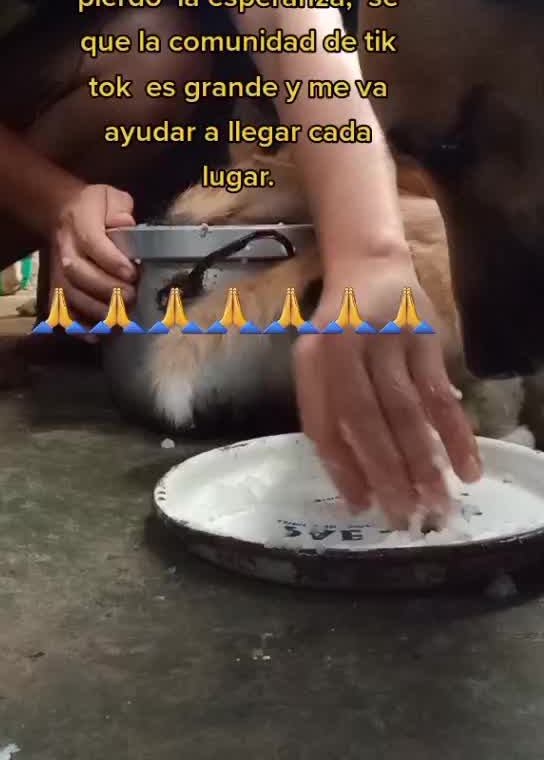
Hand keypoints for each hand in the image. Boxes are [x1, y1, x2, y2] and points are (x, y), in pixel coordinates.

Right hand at [51, 184, 137, 324]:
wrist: (60, 212)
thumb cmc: (94, 207)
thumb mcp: (110, 197)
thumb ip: (119, 209)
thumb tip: (125, 224)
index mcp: (79, 222)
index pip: (93, 243)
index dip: (112, 261)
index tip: (132, 273)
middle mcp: (65, 248)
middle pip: (79, 273)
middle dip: (107, 289)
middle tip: (132, 296)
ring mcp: (57, 270)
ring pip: (70, 295)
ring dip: (95, 310)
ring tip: (120, 317)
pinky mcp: (55, 286)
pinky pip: (60, 310)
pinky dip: (76, 326)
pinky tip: (96, 334)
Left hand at [292, 254, 482, 528]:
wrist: (369, 264)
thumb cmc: (339, 326)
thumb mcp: (316, 359)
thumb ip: (326, 410)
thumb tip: (354, 481)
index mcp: (313, 359)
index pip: (323, 422)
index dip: (342, 468)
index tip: (361, 506)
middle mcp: (346, 348)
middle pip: (366, 420)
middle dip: (386, 474)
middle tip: (405, 516)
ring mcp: (388, 341)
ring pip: (406, 411)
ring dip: (422, 462)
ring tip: (435, 504)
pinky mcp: (425, 338)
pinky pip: (440, 393)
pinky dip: (456, 433)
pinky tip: (467, 467)